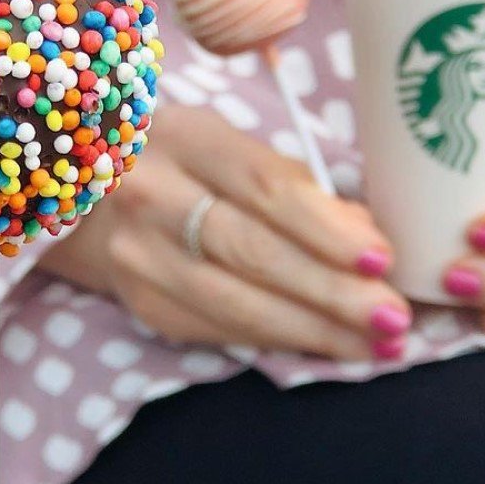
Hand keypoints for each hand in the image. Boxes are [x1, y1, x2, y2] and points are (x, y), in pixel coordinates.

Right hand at [42, 106, 413, 360]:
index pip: (265, 187)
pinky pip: (223, 330)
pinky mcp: (143, 305)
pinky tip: (328, 345)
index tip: (382, 260)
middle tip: (392, 317)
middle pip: (253, 253)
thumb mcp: (236, 149)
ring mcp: (139, 256)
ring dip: (315, 330)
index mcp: (185, 138)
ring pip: (237, 305)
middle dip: (332, 292)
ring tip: (374, 344)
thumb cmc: (190, 165)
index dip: (327, 229)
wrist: (91, 196)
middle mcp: (151, 195)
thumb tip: (367, 239)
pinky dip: (282, 340)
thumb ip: (298, 187)